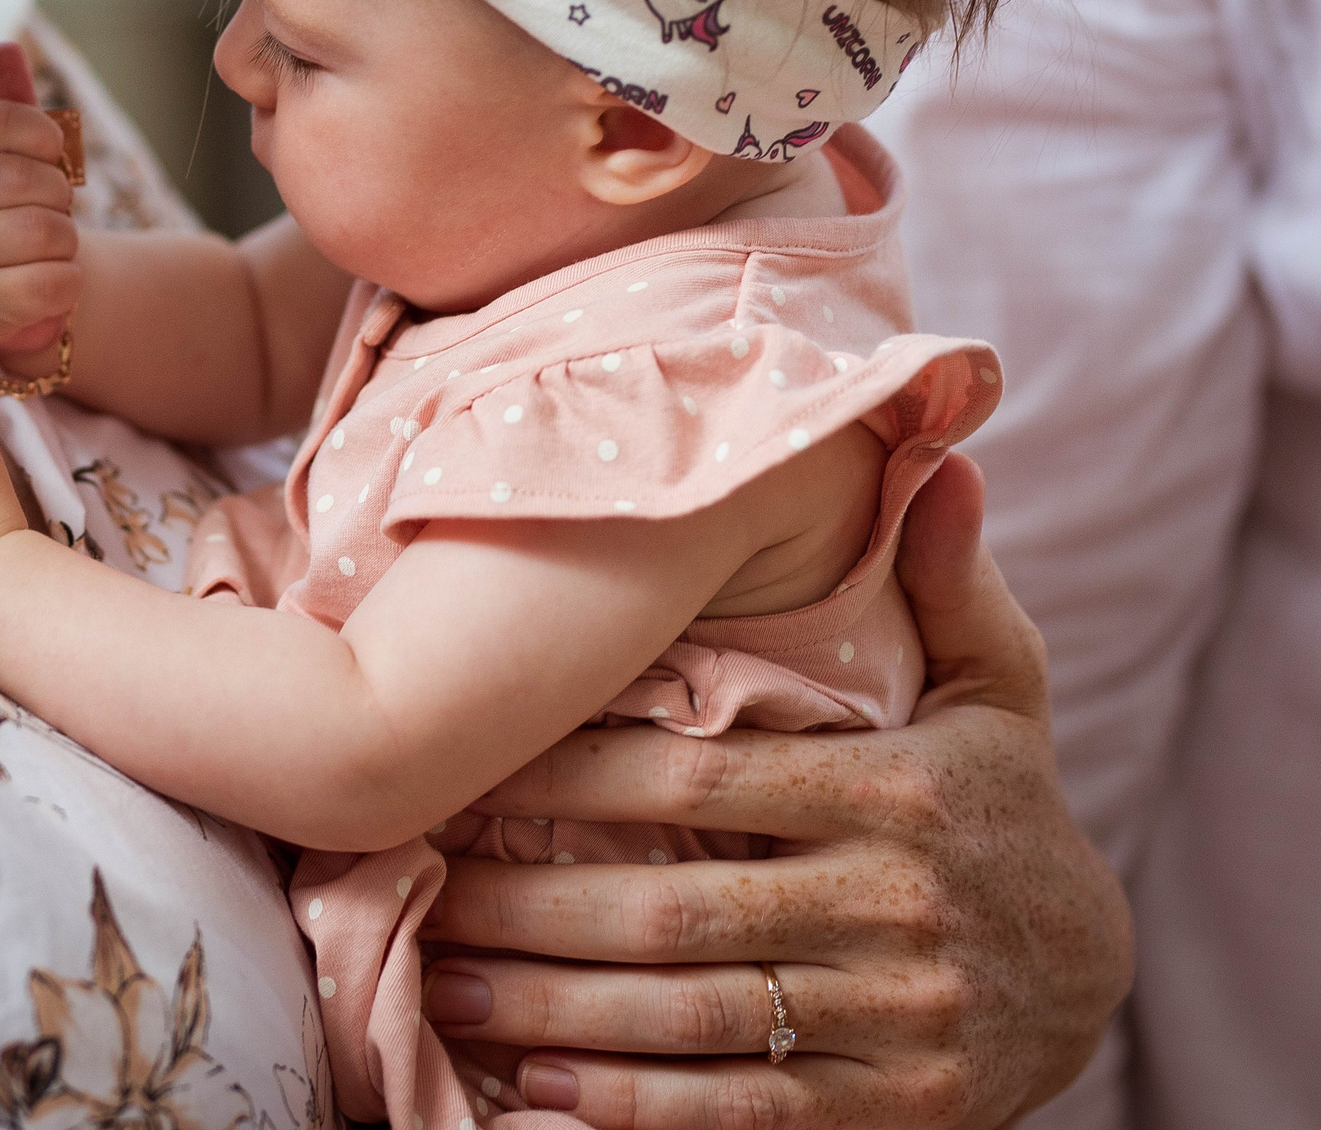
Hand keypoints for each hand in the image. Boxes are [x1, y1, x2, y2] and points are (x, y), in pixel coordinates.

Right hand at [0, 42, 81, 374]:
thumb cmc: (18, 214)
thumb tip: (3, 48)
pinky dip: (67, 285)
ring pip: (43, 231)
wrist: (19, 298)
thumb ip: (12, 104)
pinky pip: (52, 282)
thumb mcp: (17, 155)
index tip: (52, 150)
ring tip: (44, 252)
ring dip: (65, 243)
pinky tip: (46, 286)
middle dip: (57, 196)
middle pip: (21, 177)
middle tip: (48, 213)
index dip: (40, 133)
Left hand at [425, 455, 1132, 1128]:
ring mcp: (894, 1017)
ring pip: (694, 1015)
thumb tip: (941, 457)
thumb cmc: (1002, 807)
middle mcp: (892, 907)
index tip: (468, 769)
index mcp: (898, 795)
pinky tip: (538, 1088)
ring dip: (554, 1007)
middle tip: (424, 888)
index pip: (700, 780)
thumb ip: (950, 584)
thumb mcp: (998, 691)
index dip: (571, 778)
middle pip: (677, 910)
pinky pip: (742, 1110)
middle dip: (533, 906)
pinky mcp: (893, 1107)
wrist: (1098, 979)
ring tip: (444, 984)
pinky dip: (635, 1107)